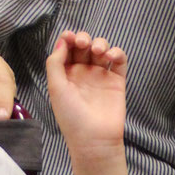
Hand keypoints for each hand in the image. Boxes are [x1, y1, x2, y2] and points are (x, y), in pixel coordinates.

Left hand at [44, 31, 125, 157]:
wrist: (94, 139)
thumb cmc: (71, 116)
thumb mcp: (56, 88)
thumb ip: (55, 63)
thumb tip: (62, 41)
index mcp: (66, 74)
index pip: (67, 49)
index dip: (68, 38)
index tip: (69, 36)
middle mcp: (83, 73)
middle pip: (84, 45)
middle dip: (83, 39)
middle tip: (83, 44)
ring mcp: (100, 76)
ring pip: (102, 49)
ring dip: (100, 43)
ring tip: (98, 51)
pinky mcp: (116, 80)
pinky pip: (119, 60)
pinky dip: (117, 52)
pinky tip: (111, 56)